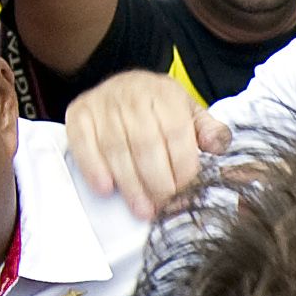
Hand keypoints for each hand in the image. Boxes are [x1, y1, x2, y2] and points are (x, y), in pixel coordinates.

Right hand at [64, 70, 227, 218]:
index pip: (175, 133)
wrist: (123, 86)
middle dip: (157, 182)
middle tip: (162, 207)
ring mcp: (103, 103)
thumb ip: (208, 130)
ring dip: (130, 184)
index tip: (185, 194)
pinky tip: (106, 189)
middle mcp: (133, 94)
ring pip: (116, 148)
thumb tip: (217, 145)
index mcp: (165, 94)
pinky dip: (93, 168)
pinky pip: (83, 143)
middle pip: (145, 143)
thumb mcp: (189, 113)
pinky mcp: (79, 114)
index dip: (181, 168)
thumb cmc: (159, 109)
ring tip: (142, 209)